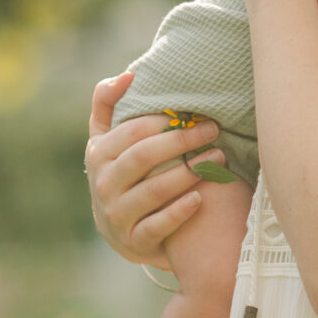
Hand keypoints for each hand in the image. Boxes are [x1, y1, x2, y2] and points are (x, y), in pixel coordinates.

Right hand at [84, 72, 223, 264]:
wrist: (120, 231)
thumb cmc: (121, 172)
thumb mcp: (106, 139)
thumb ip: (107, 103)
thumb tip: (127, 75)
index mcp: (98, 155)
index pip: (131, 133)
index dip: (164, 121)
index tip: (194, 113)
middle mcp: (103, 185)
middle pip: (143, 158)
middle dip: (181, 141)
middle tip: (213, 130)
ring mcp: (117, 215)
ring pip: (153, 191)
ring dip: (188, 173)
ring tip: (218, 159)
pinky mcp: (133, 241)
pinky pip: (158, 225)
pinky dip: (180, 211)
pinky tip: (201, 197)